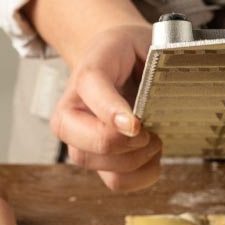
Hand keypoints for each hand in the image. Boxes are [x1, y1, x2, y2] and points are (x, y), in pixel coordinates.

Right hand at [50, 24, 161, 191]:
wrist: (114, 56)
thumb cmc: (129, 52)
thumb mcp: (138, 42)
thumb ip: (148, 65)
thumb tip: (150, 111)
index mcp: (81, 80)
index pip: (91, 95)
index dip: (113, 114)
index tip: (137, 125)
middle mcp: (71, 116)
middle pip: (89, 147)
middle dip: (128, 146)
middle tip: (150, 131)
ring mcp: (80, 143)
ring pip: (104, 168)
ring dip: (138, 160)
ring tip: (154, 140)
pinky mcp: (97, 161)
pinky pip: (116, 182)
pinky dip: (142, 175)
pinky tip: (152, 156)